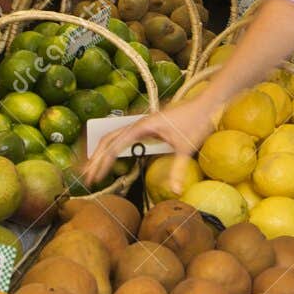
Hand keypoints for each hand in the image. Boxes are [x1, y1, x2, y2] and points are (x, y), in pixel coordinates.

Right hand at [81, 93, 218, 187]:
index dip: (102, 163)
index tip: (94, 177)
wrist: (207, 102)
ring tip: (92, 167)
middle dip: (95, 158)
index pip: (114, 146)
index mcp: (143, 126)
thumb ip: (178, 170)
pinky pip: (124, 135)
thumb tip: (176, 191)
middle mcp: (139, 122)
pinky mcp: (148, 125)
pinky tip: (111, 156)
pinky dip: (113, 146)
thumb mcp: (186, 148)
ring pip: (114, 135)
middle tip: (86, 177)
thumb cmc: (197, 122)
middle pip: (108, 139)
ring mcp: (143, 122)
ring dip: (101, 151)